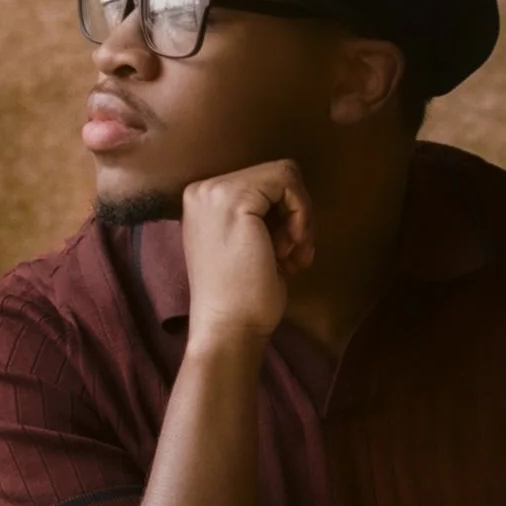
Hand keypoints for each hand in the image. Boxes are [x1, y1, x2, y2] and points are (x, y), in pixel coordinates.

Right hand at [180, 159, 315, 343]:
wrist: (227, 329)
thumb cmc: (243, 298)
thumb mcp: (250, 244)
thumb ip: (262, 216)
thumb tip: (298, 198)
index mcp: (202, 201)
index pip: (261, 184)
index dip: (284, 215)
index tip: (285, 252)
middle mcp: (202, 189)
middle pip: (274, 177)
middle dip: (294, 216)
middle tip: (291, 255)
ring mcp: (215, 192)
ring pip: (284, 176)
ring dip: (300, 218)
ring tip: (290, 256)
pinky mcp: (236, 199)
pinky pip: (288, 182)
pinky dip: (302, 214)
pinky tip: (292, 249)